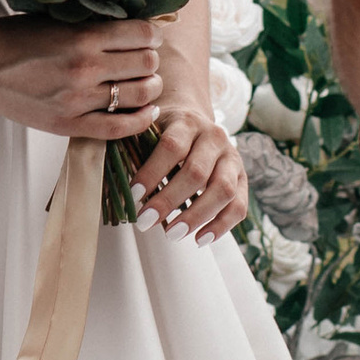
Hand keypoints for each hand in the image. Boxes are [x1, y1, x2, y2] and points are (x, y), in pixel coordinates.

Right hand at [0, 12, 163, 137]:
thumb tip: (132, 28)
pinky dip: (141, 120)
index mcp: (82, 37)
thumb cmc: (15, 37)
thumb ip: (92, 26)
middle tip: (146, 59)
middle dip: (151, 60)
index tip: (151, 36)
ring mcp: (77, 100)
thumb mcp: (57, 20)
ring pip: (139, 95)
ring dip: (150, 87)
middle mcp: (84, 68)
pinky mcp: (68, 124)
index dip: (152, 34)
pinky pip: (118, 128)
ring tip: (146, 83)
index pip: (141, 35)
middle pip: (146, 64)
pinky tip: (148, 112)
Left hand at [121, 96, 248, 243]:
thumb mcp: (148, 130)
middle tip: (145, 222)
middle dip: (168, 201)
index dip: (152, 172)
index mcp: (187, 122)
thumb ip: (134, 151)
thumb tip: (117, 189)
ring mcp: (232, 157)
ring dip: (196, 216)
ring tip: (172, 234)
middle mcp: (214, 137)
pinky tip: (199, 239)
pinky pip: (239, 206)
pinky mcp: (243, 178)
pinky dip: (221, 226)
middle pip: (196, 172)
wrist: (194, 119)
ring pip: (222, 190)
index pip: (171, 147)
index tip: (133, 194)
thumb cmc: (163, 130)